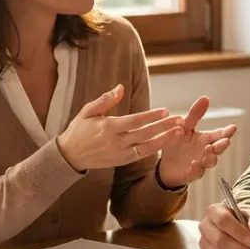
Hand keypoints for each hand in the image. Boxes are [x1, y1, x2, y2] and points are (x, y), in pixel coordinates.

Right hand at [56, 85, 184, 171]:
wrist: (69, 155)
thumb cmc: (79, 130)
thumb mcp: (87, 111)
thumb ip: (105, 100)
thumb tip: (120, 87)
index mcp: (108, 128)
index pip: (134, 121)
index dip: (151, 117)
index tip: (165, 111)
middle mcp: (115, 142)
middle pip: (144, 134)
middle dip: (164, 127)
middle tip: (180, 120)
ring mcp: (119, 153)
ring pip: (146, 147)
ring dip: (164, 140)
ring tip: (179, 132)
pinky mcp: (121, 161)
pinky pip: (141, 155)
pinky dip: (155, 149)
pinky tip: (166, 141)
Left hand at [156, 96, 238, 188]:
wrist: (165, 164)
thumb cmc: (178, 143)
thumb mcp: (184, 126)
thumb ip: (195, 114)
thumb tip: (205, 98)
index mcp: (205, 139)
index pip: (219, 135)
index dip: (226, 132)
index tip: (233, 128)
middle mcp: (206, 151)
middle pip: (218, 148)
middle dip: (222, 145)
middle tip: (225, 141)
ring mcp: (201, 163)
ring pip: (211, 162)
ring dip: (212, 157)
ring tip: (209, 152)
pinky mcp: (191, 173)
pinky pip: (196, 172)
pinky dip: (196, 169)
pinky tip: (194, 163)